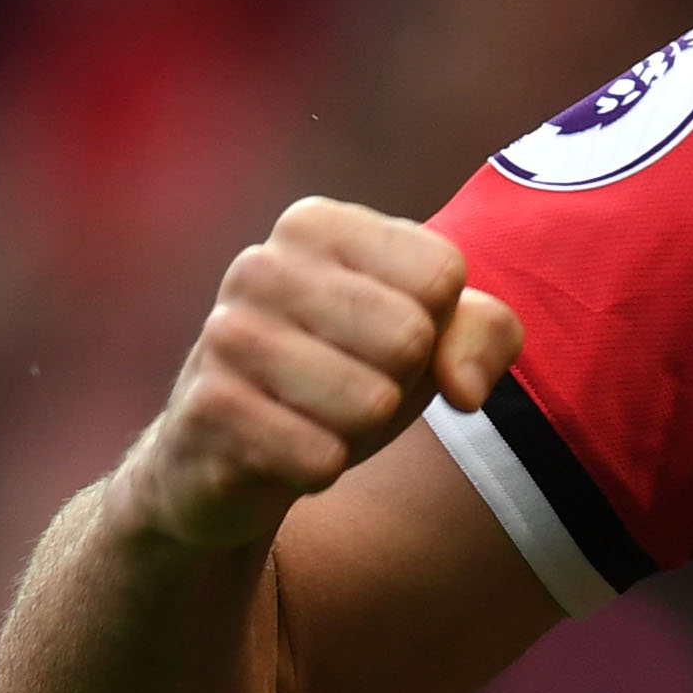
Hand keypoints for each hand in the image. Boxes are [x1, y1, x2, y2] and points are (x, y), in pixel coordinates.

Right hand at [110, 198, 522, 550]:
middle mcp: (261, 265)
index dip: (435, 325)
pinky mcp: (206, 411)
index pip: (442, 273)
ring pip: (370, 401)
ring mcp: (225, 336)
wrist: (222, 455)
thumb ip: (486, 333)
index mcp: (316, 225)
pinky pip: (321, 457)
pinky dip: (321, 467)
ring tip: (314, 415)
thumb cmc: (343, 375)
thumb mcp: (430, 340)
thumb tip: (465, 387)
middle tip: (349, 383)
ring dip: (358, 429)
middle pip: (411, 335)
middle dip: (399, 381)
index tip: (385, 334)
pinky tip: (283, 451)